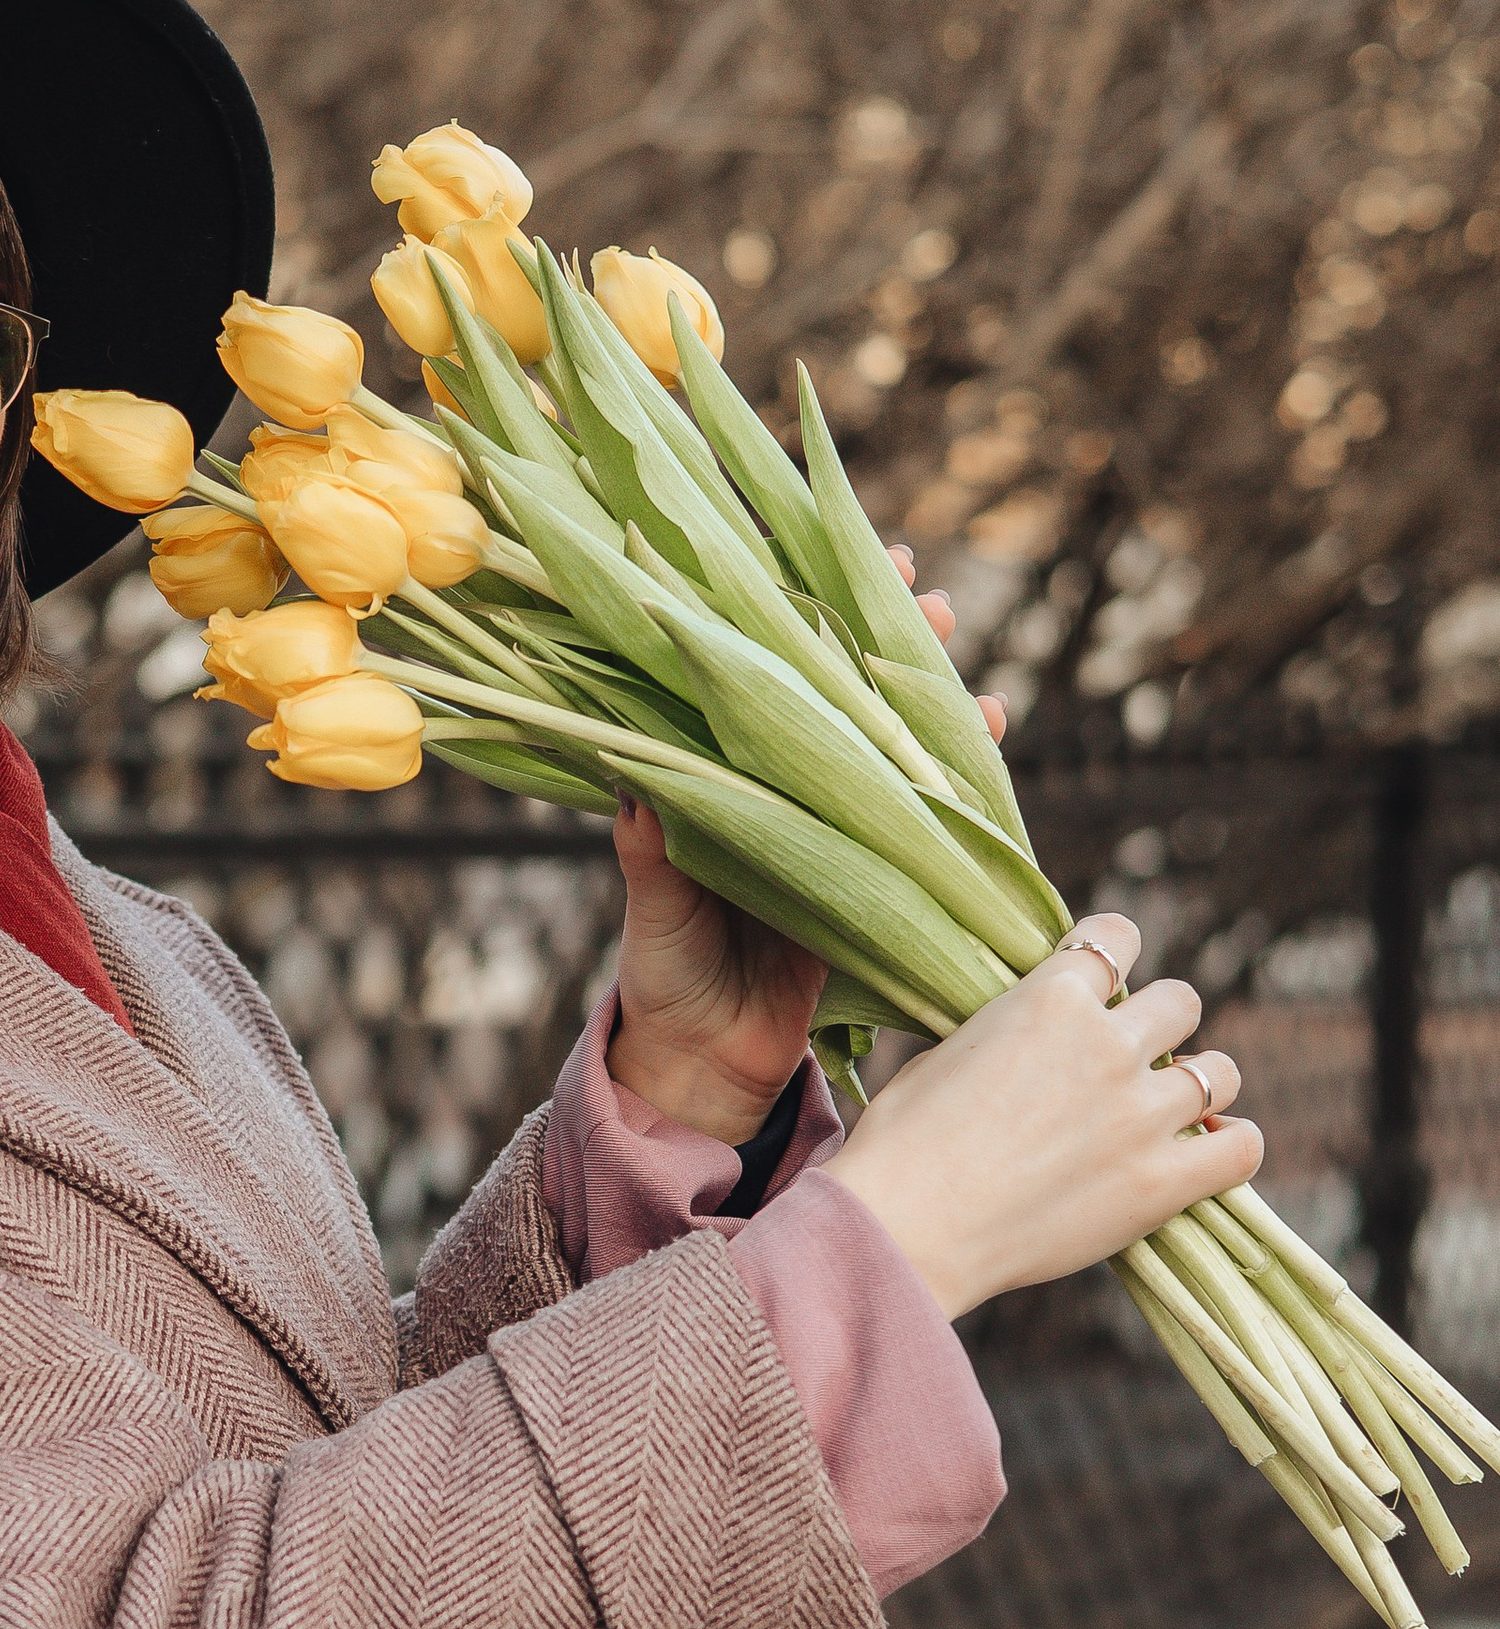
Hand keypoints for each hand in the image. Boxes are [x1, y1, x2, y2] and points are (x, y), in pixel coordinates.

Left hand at [604, 544, 1006, 1137]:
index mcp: (720, 777)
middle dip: (888, 637)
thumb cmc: (663, 978)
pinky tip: (993, 739)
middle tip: (930, 594)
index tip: (836, 561)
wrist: (706, 1066)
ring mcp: (836, 828)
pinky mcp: (879, 876)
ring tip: (972, 664)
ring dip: (936, 700)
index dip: (800, 612)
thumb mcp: (653, 906)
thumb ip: (653, 850)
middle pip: (841, 691)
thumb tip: (635, 781)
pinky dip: (963, 776)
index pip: (761, 671)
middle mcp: (782, 788)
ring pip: (894, 743)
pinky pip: (929, 813)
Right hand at [821, 917, 1262, 1317]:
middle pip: (1182, 1002)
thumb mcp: (942, 1054)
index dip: (1114, 953)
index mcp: (1050, 999)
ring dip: (1201, 1083)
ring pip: (1220, 1071)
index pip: (1116, 938)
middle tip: (1134, 1058)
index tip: (1107, 977)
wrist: (909, 1228)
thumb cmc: (902, 1146)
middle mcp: (1108, 1045)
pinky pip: (1240, 1149)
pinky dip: (1233, 1146)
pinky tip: (1212, 1151)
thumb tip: (1015, 1040)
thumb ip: (1000, 1032)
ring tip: (1178, 1107)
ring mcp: (1141, 1113)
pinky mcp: (1160, 1182)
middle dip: (1162, 1024)